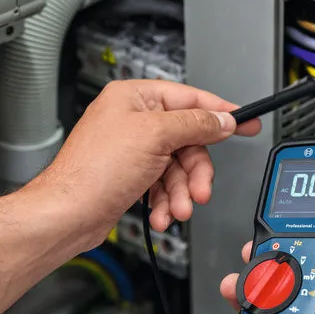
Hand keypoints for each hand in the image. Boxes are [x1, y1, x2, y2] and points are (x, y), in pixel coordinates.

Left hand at [29, 80, 260, 247]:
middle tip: (201, 190)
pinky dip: (166, 201)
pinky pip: (163, 185)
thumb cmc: (94, 172)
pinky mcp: (131, 177)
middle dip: (195, 171)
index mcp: (135, 98)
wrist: (68, 215)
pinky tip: (162, 214)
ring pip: (178, 167)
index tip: (246, 122)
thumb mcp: (156, 137)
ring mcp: (132, 150)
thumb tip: (222, 119)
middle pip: (188, 140)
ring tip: (177, 209)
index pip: (190, 98)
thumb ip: (195, 124)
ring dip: (181, 192)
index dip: (221, 113)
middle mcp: (133, 121)